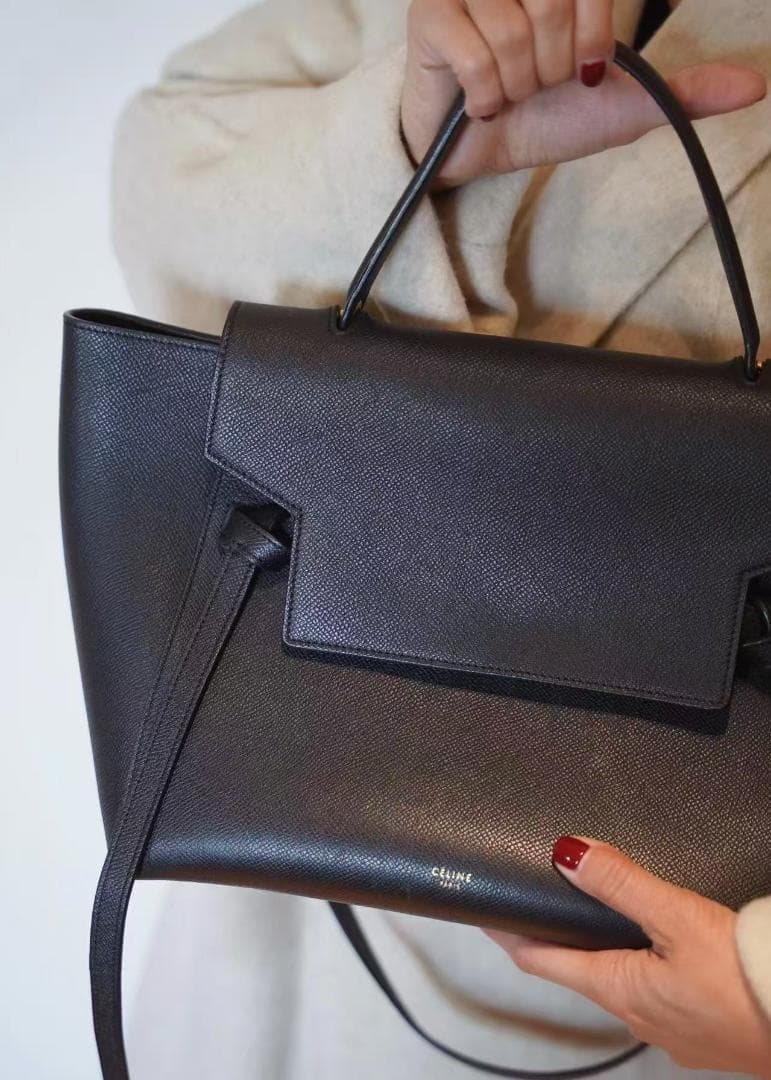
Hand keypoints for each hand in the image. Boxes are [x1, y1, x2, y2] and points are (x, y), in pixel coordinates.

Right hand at [402, 0, 766, 186]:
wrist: (476, 155)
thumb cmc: (542, 120)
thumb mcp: (619, 105)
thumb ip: (682, 92)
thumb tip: (756, 86)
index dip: (594, 38)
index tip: (581, 70)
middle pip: (556, 5)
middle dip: (553, 66)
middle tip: (535, 83)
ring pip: (517, 33)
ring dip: (518, 84)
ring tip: (506, 92)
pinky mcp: (430, 13)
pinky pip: (477, 55)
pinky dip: (486, 94)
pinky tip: (478, 101)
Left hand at [486, 837, 770, 1076]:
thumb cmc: (746, 979)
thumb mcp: (678, 917)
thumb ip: (621, 883)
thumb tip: (568, 853)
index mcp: (619, 989)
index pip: (542, 962)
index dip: (512, 934)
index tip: (486, 912)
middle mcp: (636, 1015)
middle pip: (578, 972)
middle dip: (558, 938)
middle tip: (540, 901)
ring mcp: (670, 1027)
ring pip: (618, 982)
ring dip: (600, 951)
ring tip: (593, 914)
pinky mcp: (701, 1029)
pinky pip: (655, 992)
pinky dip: (639, 965)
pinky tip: (656, 947)